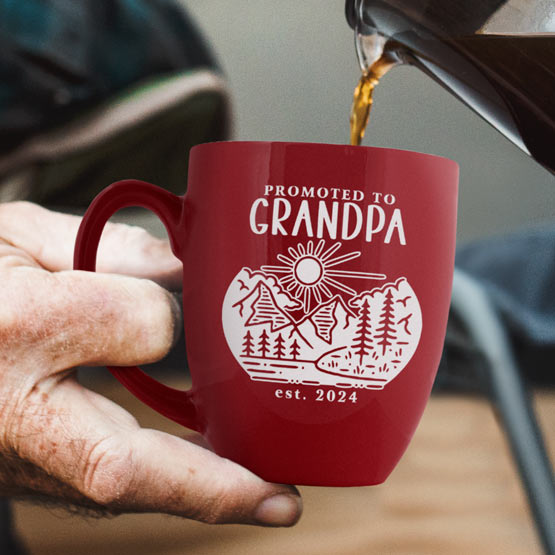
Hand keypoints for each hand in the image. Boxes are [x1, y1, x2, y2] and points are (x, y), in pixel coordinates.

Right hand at [0, 202, 301, 525]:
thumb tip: (183, 268)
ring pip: (119, 492)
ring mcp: (16, 453)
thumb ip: (102, 247)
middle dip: (209, 487)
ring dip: (201, 500)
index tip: (191, 292)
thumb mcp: (16, 236)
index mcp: (13, 323)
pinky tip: (221, 480)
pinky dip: (171, 488)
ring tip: (271, 502)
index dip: (173, 313)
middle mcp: (12, 408)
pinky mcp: (27, 468)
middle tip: (282, 503)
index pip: (130, 325)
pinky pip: (108, 486)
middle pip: (118, 464)